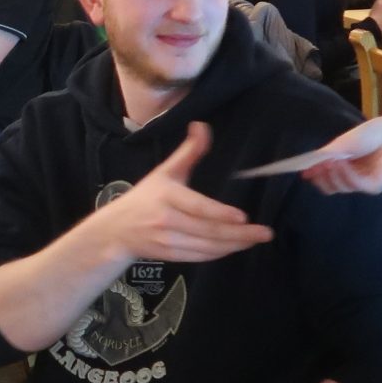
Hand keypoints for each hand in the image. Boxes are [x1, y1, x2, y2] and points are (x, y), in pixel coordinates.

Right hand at [84, 122, 271, 264]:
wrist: (115, 231)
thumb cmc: (145, 198)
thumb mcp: (164, 171)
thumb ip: (188, 152)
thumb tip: (202, 126)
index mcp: (167, 196)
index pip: (197, 207)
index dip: (220, 213)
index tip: (243, 217)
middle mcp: (167, 220)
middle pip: (208, 230)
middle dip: (240, 234)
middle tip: (266, 233)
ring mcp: (168, 241)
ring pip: (208, 247)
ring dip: (235, 245)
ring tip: (257, 239)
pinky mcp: (171, 256)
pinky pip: (201, 257)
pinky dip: (221, 253)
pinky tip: (237, 246)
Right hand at [301, 110, 381, 195]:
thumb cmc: (370, 134)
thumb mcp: (341, 145)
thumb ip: (324, 158)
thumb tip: (304, 170)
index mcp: (344, 169)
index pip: (325, 180)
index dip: (314, 177)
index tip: (302, 171)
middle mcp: (353, 178)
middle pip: (330, 188)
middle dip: (321, 178)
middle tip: (318, 166)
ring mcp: (364, 183)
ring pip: (341, 188)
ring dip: (334, 174)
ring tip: (332, 161)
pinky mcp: (375, 186)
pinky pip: (355, 185)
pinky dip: (347, 175)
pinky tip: (343, 164)